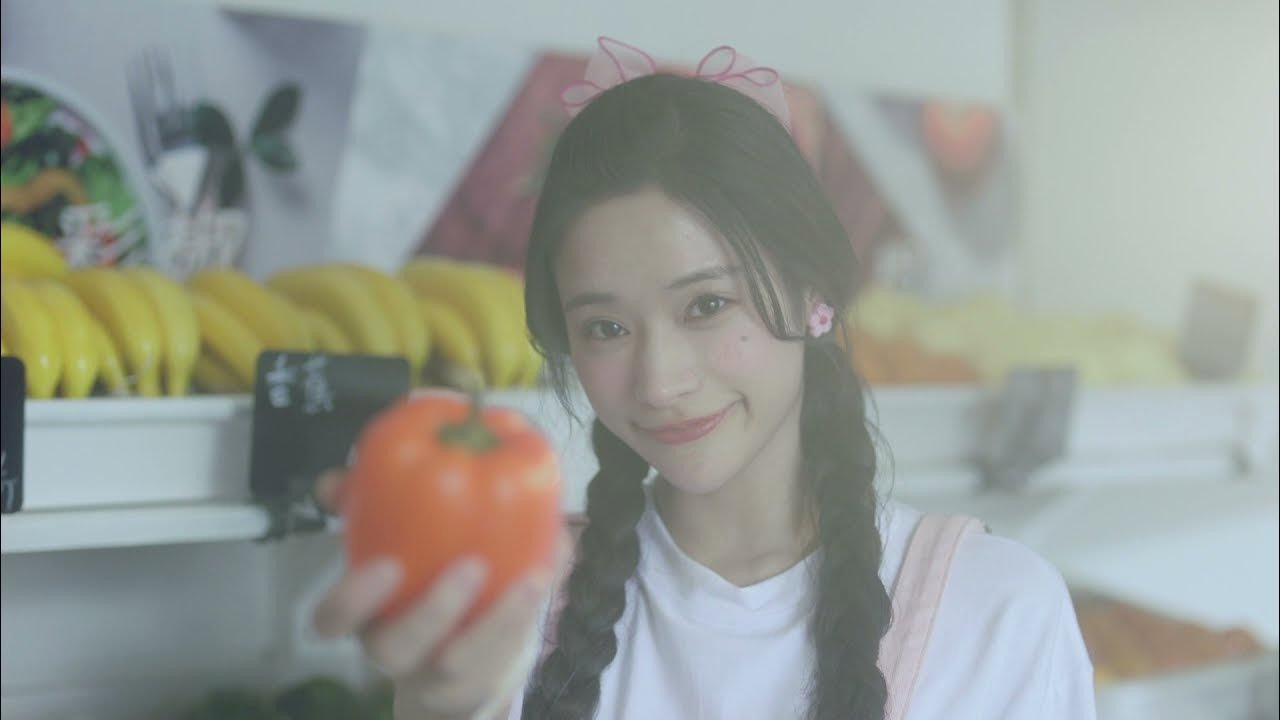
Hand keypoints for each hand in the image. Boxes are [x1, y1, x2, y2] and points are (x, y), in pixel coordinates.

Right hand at [311, 470, 572, 718]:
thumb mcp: (394, 536)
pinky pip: (504, 659)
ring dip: (499, 619)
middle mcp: (395, 650)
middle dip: (432, 611)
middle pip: (395, 649)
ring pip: (459, 665)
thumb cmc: (420, 575)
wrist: (460, 648)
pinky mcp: (482, 683)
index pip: (335, 619)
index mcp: (366, 615)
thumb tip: (330, 483)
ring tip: (532, 578)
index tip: (388, 563)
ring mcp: (439, 675)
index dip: (352, 599)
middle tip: (472, 565)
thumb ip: (365, 502)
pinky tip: (550, 571)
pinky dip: (530, 614)